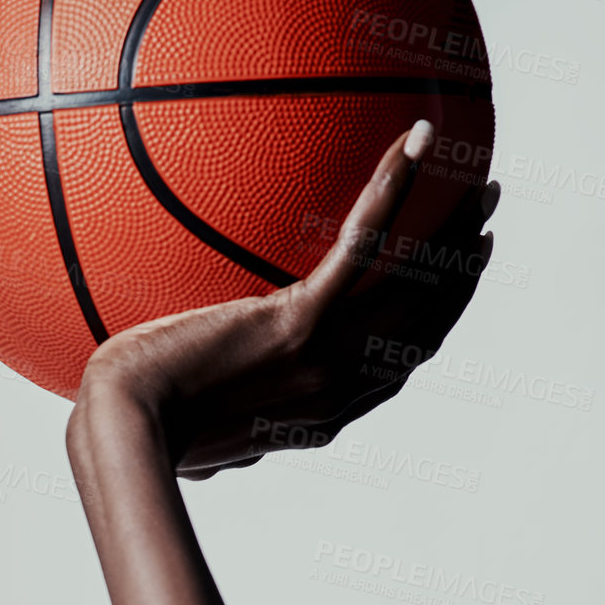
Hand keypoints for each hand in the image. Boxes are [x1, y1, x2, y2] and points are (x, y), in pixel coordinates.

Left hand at [68, 121, 499, 479]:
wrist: (124, 431)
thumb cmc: (132, 435)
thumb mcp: (189, 452)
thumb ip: (215, 452)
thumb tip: (206, 462)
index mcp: (317, 419)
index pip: (389, 373)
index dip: (427, 333)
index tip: (443, 298)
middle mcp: (337, 390)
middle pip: (424, 328)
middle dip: (461, 280)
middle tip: (480, 232)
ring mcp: (326, 355)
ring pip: (416, 286)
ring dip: (456, 232)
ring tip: (479, 187)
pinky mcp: (300, 321)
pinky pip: (364, 243)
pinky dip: (396, 189)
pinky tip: (414, 141)